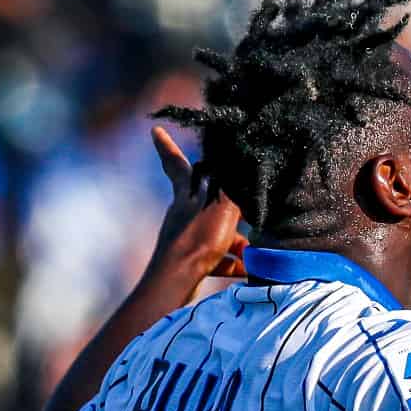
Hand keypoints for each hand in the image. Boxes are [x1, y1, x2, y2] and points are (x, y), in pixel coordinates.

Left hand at [145, 126, 247, 285]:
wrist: (178, 280)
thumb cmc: (198, 239)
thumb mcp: (222, 206)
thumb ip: (233, 188)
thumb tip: (244, 166)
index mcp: (186, 195)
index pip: (176, 164)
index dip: (167, 147)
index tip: (155, 129)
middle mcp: (184, 213)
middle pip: (206, 201)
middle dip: (228, 205)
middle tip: (243, 207)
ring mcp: (186, 238)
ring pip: (216, 233)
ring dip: (236, 241)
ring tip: (255, 250)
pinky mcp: (191, 261)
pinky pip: (216, 258)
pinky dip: (233, 263)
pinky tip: (249, 268)